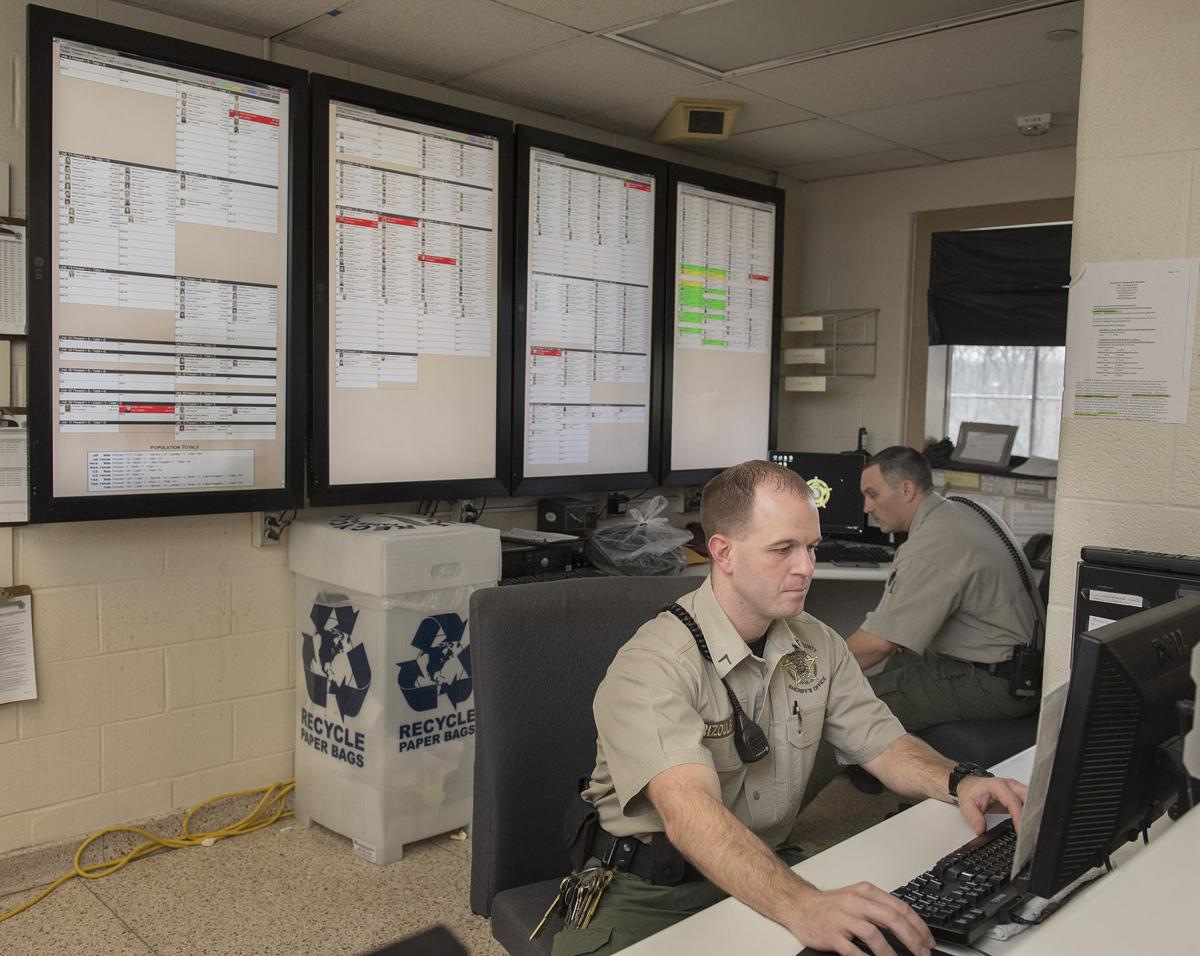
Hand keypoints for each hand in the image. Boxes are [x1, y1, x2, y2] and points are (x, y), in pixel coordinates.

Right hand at [788, 881, 933, 955]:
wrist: (800, 906)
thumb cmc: (831, 906)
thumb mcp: (858, 898)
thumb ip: (880, 909)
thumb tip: (909, 930)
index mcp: (866, 892)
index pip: (900, 907)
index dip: (918, 925)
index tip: (928, 940)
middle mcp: (855, 902)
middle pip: (891, 918)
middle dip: (912, 938)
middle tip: (922, 953)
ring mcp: (842, 918)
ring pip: (873, 934)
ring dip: (891, 952)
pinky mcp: (831, 934)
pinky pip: (852, 950)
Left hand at [955, 775, 1027, 832]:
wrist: (970, 784)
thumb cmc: (970, 791)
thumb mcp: (967, 805)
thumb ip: (974, 817)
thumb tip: (981, 829)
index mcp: (998, 786)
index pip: (1013, 802)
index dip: (1019, 816)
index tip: (1021, 829)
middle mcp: (1010, 785)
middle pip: (1028, 797)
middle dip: (1032, 813)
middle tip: (1031, 829)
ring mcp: (1016, 789)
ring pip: (1032, 799)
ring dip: (1033, 812)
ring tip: (1032, 828)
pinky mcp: (1019, 795)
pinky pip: (1029, 802)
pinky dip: (1031, 812)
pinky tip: (1030, 823)